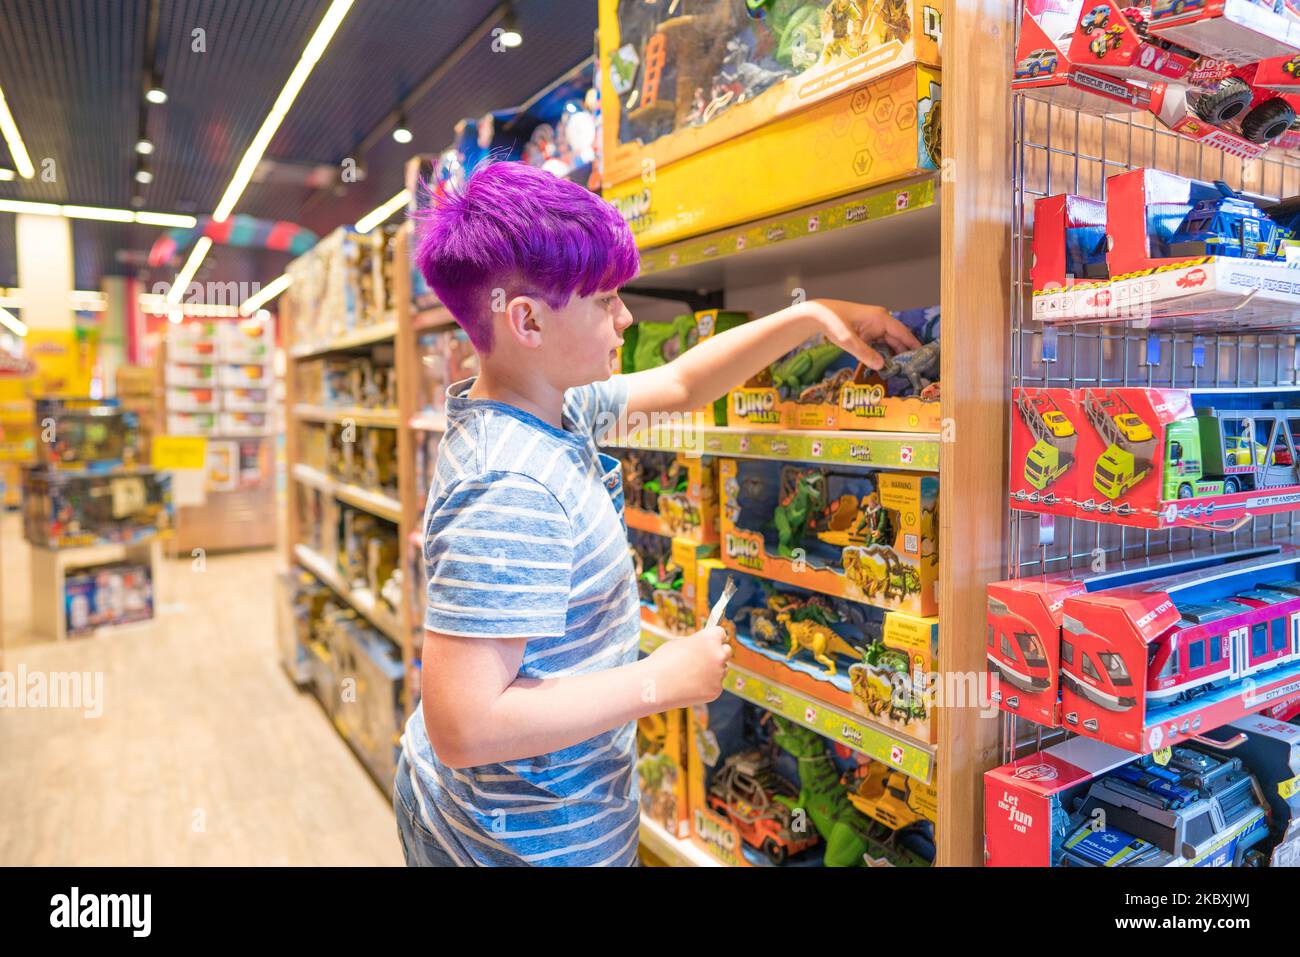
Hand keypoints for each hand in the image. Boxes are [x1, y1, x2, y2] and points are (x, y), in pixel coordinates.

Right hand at [647, 626, 731, 707]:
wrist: (656, 685)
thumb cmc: (663, 661)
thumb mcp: (679, 643)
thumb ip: (696, 644)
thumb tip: (703, 648)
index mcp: (709, 638)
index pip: (721, 633)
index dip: (715, 637)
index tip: (712, 640)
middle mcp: (718, 654)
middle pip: (727, 651)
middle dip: (718, 653)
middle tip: (707, 658)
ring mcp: (719, 673)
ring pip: (722, 670)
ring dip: (712, 671)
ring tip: (692, 675)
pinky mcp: (716, 690)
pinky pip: (714, 686)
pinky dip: (706, 686)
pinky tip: (690, 687)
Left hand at [806, 299, 921, 371]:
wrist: (818, 315)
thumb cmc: (833, 322)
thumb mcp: (848, 341)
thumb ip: (864, 354)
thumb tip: (881, 366)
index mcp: (881, 318)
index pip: (903, 333)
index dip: (914, 345)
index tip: (924, 357)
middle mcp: (881, 320)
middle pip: (898, 339)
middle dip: (904, 354)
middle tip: (912, 371)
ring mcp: (874, 326)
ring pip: (889, 343)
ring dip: (893, 356)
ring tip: (901, 371)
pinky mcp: (867, 332)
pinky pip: (880, 344)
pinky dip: (883, 354)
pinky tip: (886, 366)